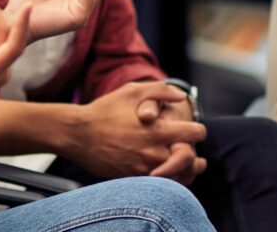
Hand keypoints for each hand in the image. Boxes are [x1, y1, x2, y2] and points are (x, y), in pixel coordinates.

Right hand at [67, 81, 205, 179]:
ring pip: (175, 177)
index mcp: (156, 130)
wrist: (78, 134)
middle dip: (194, 156)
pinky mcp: (132, 179)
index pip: (192, 135)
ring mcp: (142, 169)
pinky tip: (165, 171)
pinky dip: (166, 180)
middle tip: (197, 155)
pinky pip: (157, 185)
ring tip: (184, 165)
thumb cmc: (105, 109)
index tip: (196, 130)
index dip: (198, 130)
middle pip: (188, 160)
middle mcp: (152, 153)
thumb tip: (182, 96)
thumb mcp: (133, 91)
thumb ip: (161, 91)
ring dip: (182, 171)